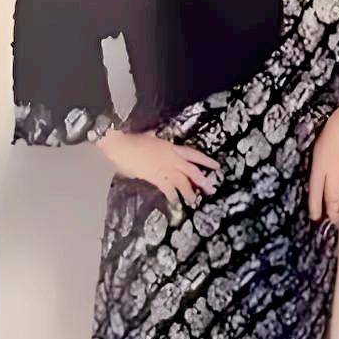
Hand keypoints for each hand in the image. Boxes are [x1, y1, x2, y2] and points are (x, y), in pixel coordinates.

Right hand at [95, 130, 218, 208]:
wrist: (121, 145)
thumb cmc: (134, 139)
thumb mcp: (150, 136)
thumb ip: (155, 138)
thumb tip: (153, 135)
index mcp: (172, 148)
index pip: (193, 154)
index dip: (206, 160)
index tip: (216, 166)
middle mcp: (172, 159)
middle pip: (192, 171)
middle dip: (202, 181)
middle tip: (211, 189)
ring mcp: (164, 168)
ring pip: (182, 182)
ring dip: (189, 192)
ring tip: (194, 201)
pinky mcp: (155, 177)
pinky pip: (167, 188)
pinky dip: (172, 195)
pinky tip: (176, 203)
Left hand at [309, 105, 338, 224]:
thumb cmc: (332, 134)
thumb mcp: (318, 151)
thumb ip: (318, 169)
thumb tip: (320, 184)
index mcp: (320, 168)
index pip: (315, 193)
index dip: (315, 207)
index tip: (315, 218)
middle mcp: (334, 175)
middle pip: (332, 199)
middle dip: (332, 213)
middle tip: (332, 220)